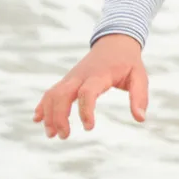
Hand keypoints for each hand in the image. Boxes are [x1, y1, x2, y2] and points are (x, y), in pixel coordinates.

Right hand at [34, 34, 148, 138]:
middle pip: (62, 94)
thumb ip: (140, 97)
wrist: (114, 42)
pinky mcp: (67, 79)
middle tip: (65, 136)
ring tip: (52, 135)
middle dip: (59, 116)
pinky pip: (51, 91)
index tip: (89, 128)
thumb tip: (140, 119)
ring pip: (53, 94)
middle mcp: (81, 75)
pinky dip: (43, 105)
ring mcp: (72, 77)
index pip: (87, 92)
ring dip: (49, 114)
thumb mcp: (139, 77)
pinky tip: (38, 119)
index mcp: (99, 75)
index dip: (86, 110)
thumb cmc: (128, 62)